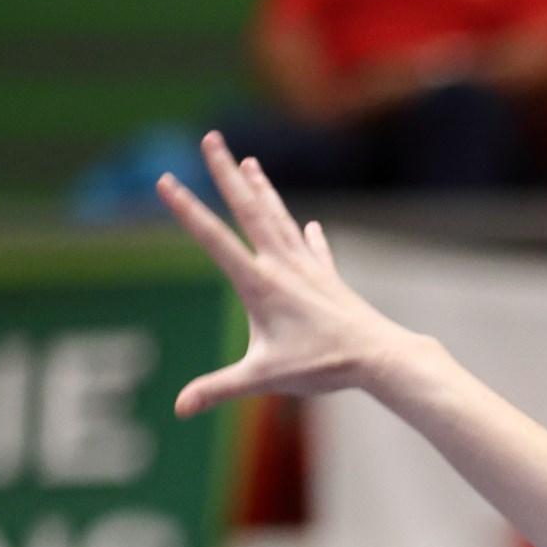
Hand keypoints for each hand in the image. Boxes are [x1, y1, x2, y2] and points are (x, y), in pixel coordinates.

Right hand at [156, 131, 417, 416]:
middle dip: (226, 172)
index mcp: (260, 283)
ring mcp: (309, 269)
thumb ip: (219, 390)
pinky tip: (309, 225)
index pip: (214, 240)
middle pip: (249, 209)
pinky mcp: (330, 280)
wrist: (381, 358)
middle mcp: (283, 266)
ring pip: (280, 219)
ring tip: (249, 161)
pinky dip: (308, 235)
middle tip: (211, 137)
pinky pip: (315, 250)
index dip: (187, 210)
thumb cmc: (323, 367)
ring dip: (262, 190)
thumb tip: (180, 409)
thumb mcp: (264, 378)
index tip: (164, 180)